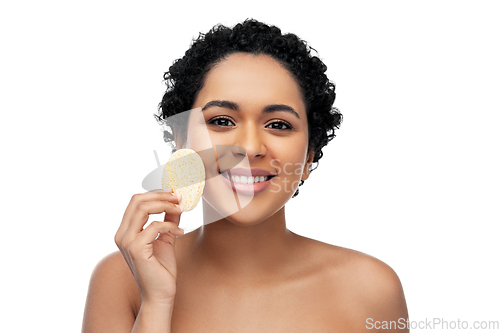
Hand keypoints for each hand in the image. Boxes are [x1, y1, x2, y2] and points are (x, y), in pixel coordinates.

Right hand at [115, 190, 183, 304]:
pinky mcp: (136, 249)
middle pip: (137, 200)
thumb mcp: (166, 238)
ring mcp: (127, 242)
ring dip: (165, 205)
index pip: (136, 201)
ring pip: (143, 208)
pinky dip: (170, 225)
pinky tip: (180, 231)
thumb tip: (176, 203)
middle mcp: (122, 235)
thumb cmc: (161, 269)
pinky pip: (154, 226)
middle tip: (179, 198)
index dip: (156, 193)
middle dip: (161, 195)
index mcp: (126, 231)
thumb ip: (168, 220)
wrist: (160, 294)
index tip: (175, 194)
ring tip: (181, 210)